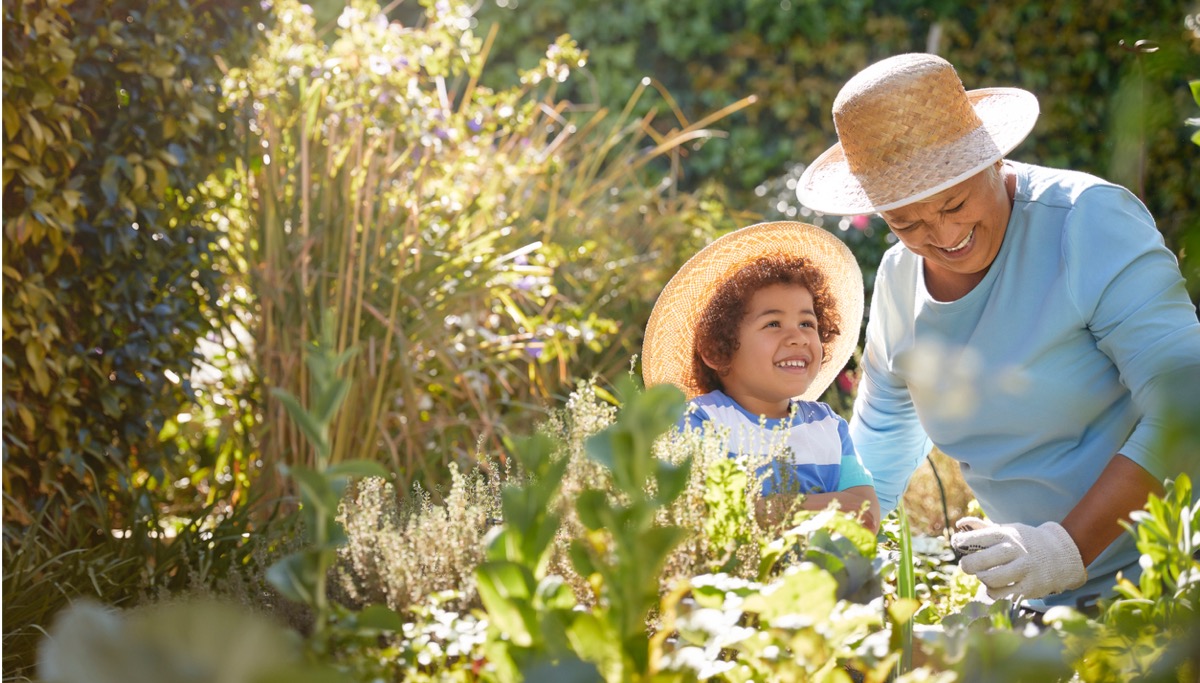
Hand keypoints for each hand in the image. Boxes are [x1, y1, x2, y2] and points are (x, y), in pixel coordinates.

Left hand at [950, 517, 1086, 600]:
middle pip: (978, 562)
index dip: (961, 542)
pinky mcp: (1030, 588)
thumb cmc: (1026, 542)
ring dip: (982, 579)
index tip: (959, 544)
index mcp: (1006, 535)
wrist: (1061, 555)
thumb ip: (982, 528)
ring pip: (989, 580)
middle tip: (968, 566)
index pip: (975, 538)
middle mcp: (1014, 551)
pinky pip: (1002, 595)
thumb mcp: (1008, 530)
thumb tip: (960, 524)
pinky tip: (995, 586)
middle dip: (967, 565)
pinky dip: (993, 592)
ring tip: (984, 575)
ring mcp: (1023, 570)